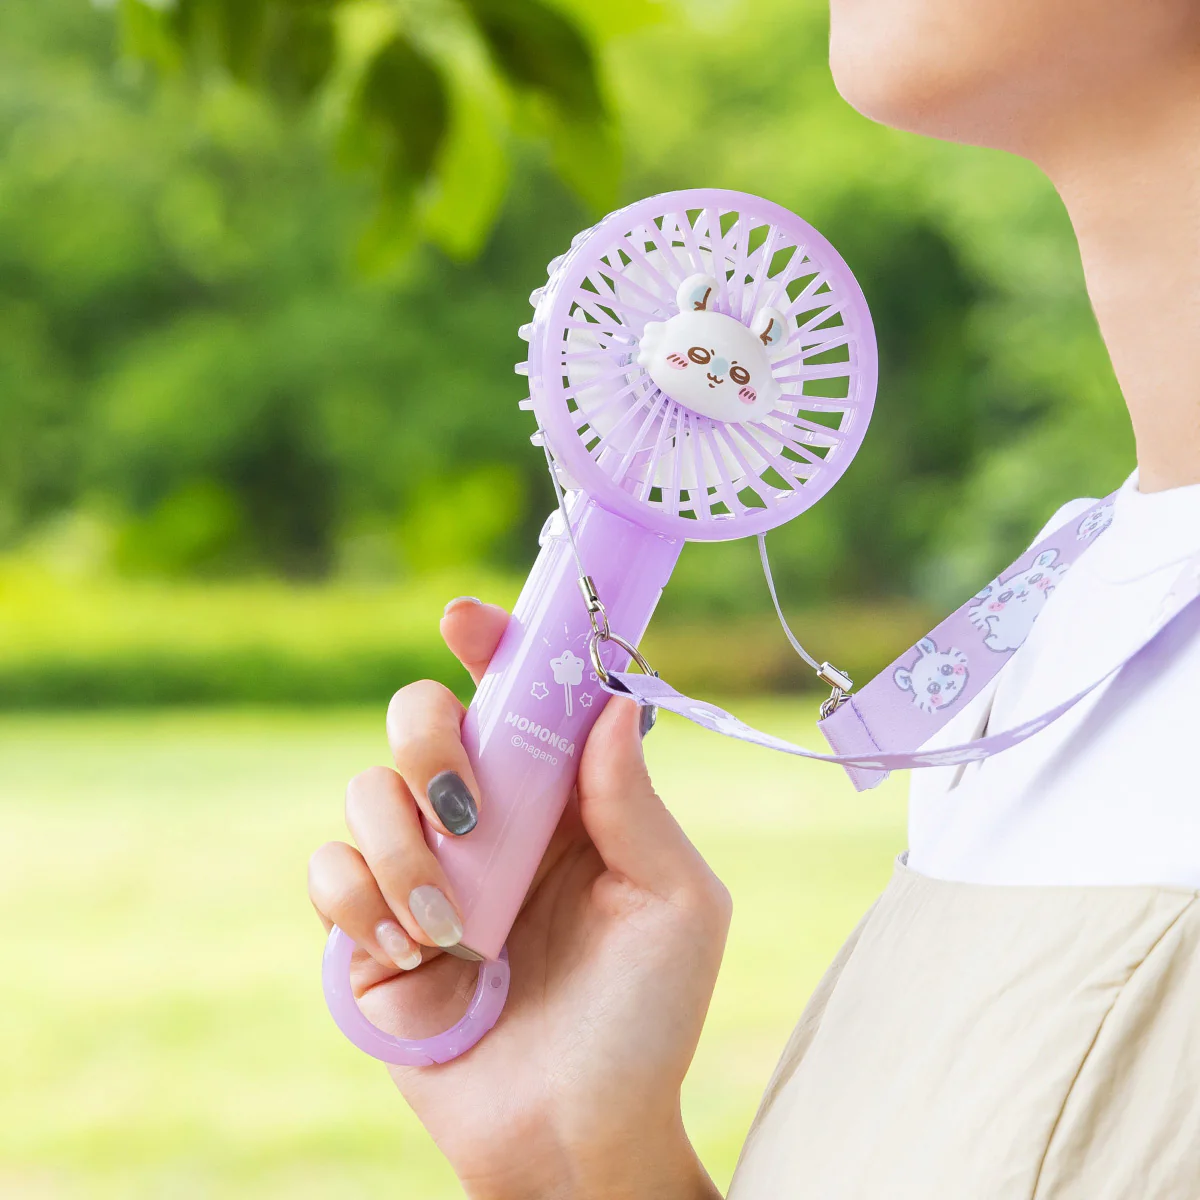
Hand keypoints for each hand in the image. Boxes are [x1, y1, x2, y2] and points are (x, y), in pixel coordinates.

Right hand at [308, 598, 728, 1199]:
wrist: (573, 1136)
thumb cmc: (643, 1022)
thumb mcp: (673, 905)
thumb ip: (637, 804)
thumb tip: (611, 701)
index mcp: (564, 800)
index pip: (521, 697)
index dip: (493, 645)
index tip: (466, 620)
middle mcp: (490, 821)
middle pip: (423, 717)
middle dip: (430, 740)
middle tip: (466, 807)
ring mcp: (425, 869)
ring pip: (367, 790)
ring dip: (403, 852)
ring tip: (450, 929)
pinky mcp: (370, 927)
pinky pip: (329, 872)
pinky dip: (362, 907)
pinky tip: (413, 958)